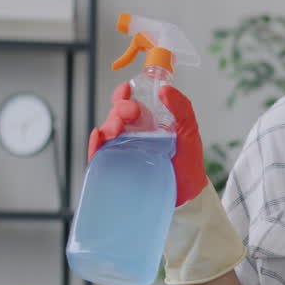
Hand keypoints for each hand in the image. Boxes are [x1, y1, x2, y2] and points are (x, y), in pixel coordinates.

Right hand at [87, 83, 210, 206]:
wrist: (188, 195)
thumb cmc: (188, 163)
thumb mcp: (189, 130)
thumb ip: (181, 107)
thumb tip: (165, 89)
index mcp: (147, 124)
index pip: (128, 104)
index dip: (123, 95)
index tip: (126, 89)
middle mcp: (132, 135)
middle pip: (116, 116)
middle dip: (119, 109)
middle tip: (131, 112)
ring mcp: (123, 151)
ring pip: (106, 132)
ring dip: (108, 124)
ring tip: (117, 128)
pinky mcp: (116, 168)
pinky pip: (99, 153)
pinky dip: (95, 143)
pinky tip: (98, 136)